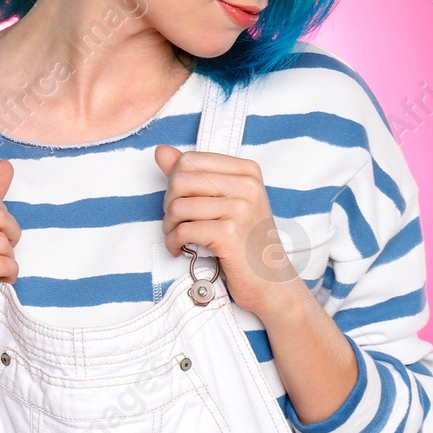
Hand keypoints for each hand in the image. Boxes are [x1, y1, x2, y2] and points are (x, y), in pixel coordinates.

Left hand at [155, 145, 301, 319]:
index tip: (181, 201)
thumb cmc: (246, 241)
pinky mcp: (230, 234)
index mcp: (247, 170)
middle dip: (169, 204)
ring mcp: (240, 209)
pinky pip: (183, 230)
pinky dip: (174, 242)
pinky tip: (180, 249)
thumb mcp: (225, 201)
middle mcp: (247, 185)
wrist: (271, 281)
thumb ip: (192, 174)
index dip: (175, 182)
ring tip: (178, 237)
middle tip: (177, 222)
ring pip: (178, 207)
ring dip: (169, 226)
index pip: (189, 159)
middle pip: (180, 180)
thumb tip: (160, 151)